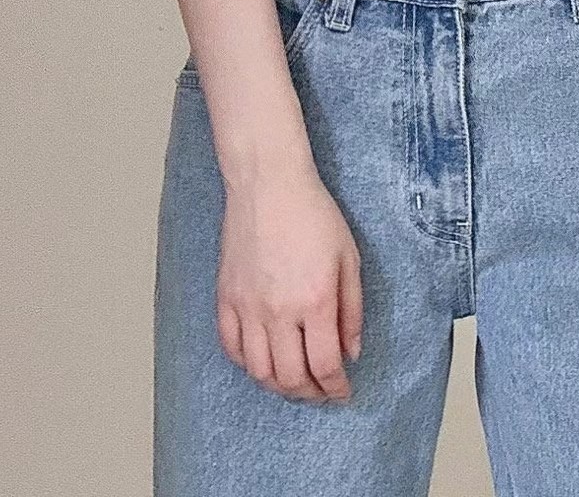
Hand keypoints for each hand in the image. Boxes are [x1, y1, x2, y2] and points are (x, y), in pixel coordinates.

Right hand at [218, 164, 363, 402]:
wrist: (268, 184)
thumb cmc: (313, 214)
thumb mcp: (348, 258)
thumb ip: (352, 310)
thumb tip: (351, 352)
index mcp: (315, 300)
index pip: (324, 365)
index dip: (335, 388)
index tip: (342, 392)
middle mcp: (279, 311)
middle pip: (290, 377)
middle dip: (310, 393)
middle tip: (321, 392)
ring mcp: (248, 306)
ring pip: (259, 371)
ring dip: (278, 386)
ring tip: (294, 382)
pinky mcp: (226, 297)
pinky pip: (231, 347)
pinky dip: (247, 364)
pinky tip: (262, 361)